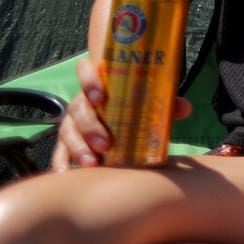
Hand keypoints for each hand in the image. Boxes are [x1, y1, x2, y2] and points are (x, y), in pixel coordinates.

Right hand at [49, 58, 191, 171]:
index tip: (100, 96)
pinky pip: (59, 151)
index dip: (89, 79)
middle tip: (105, 143)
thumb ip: (166, 103)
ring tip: (92, 163)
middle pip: (78, 107)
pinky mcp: (68, 140)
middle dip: (89, 125)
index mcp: (100, 82)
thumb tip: (184, 107)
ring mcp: (73, 120)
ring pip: (67, 130)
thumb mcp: (150, 101)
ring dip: (78, 147)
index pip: (85, 69)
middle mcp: (83, 100)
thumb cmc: (136, 104)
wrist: (124, 114)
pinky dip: (61, 162)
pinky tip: (65, 174)